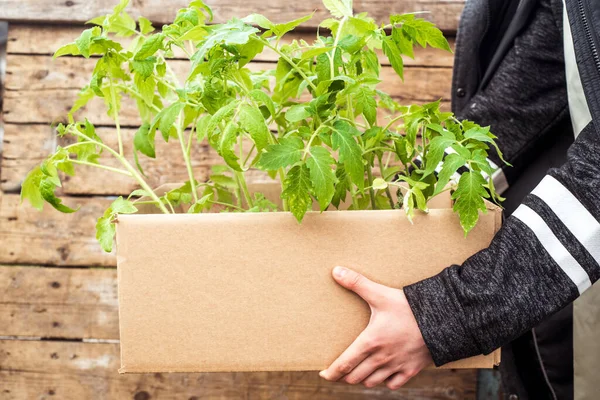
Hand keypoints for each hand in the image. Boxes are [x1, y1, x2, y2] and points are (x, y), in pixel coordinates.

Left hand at [319, 266, 432, 389]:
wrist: (443, 319)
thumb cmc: (409, 307)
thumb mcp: (380, 294)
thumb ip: (357, 283)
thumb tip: (336, 271)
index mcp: (370, 342)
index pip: (344, 364)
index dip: (331, 373)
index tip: (323, 374)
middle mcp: (381, 358)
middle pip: (355, 377)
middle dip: (345, 375)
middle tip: (340, 370)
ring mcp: (397, 366)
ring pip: (372, 382)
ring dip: (363, 379)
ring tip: (358, 371)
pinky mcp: (411, 369)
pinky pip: (394, 384)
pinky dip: (385, 381)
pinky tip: (383, 373)